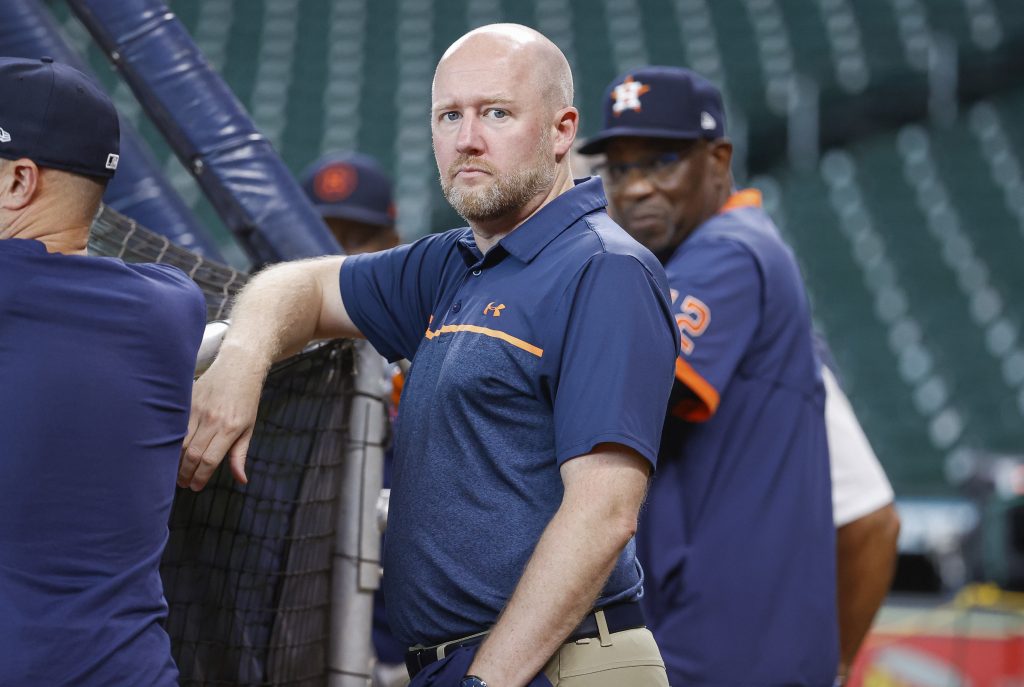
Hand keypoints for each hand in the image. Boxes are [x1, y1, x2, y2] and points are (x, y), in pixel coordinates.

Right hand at [178, 345, 267, 490]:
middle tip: (183, 483)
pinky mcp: (187, 400)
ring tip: (176, 471)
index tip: (195, 487)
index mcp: (230, 428)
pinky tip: (169, 451)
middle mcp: (211, 419)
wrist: (238, 367)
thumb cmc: (246, 400)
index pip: (209, 460)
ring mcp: (197, 409)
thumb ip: (240, 455)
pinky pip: (174, 425)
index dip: (200, 477)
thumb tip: (241, 480)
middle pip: (191, 454)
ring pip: (179, 441)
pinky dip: (170, 441)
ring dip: (175, 460)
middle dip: (185, 473)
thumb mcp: (249, 428)